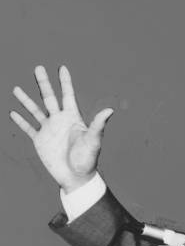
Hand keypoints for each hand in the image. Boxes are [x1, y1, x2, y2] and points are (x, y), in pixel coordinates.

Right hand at [10, 66, 113, 192]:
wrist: (76, 177)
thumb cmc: (88, 159)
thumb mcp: (93, 140)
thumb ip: (98, 124)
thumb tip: (110, 110)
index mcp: (73, 118)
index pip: (68, 95)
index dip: (65, 82)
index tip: (62, 68)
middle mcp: (60, 121)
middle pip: (49, 98)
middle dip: (44, 83)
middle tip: (38, 67)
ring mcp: (49, 130)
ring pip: (35, 110)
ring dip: (26, 100)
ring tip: (16, 89)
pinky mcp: (40, 141)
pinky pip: (28, 128)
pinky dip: (20, 121)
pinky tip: (13, 112)